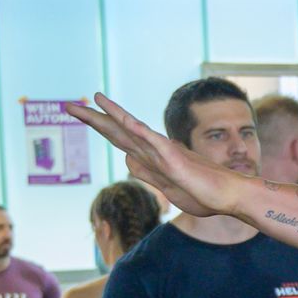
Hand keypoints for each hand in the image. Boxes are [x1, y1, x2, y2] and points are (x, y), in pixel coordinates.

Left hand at [72, 95, 222, 217]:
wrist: (230, 197)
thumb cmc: (204, 194)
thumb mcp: (167, 188)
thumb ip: (147, 173)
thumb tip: (127, 160)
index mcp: (151, 158)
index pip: (119, 139)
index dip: (100, 127)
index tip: (82, 115)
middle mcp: (154, 150)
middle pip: (117, 131)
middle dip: (92, 118)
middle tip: (67, 106)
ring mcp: (163, 151)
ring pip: (130, 129)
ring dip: (108, 115)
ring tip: (89, 100)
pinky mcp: (173, 157)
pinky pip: (150, 139)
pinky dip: (134, 127)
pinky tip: (120, 117)